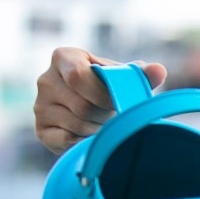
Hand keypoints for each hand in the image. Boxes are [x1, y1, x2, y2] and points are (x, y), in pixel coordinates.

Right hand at [34, 46, 167, 153]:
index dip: (103, 94)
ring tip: (104, 122)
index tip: (119, 102)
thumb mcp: (121, 77)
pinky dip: (86, 141)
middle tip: (114, 114)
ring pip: (78, 125)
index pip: (78, 77)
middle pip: (82, 106)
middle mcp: (45, 79)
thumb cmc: (107, 87)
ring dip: (99, 129)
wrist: (91, 108)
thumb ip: (140, 74)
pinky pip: (68, 141)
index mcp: (63, 57)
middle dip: (105, 114)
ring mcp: (39, 106)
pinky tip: (91, 134)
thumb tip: (159, 71)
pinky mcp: (41, 130)